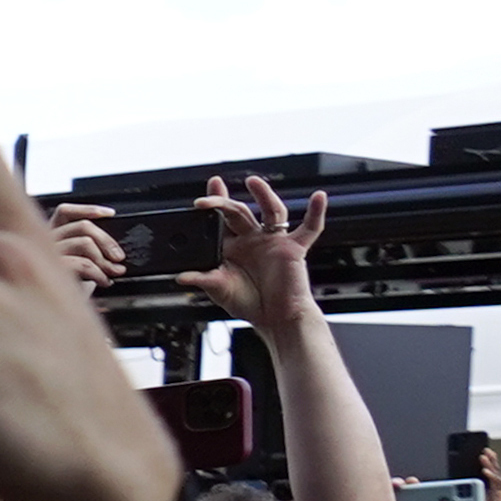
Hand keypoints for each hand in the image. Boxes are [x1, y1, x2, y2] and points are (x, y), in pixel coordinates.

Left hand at [191, 175, 328, 335]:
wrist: (275, 318)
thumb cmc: (249, 303)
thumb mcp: (220, 290)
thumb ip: (203, 280)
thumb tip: (180, 277)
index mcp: (233, 246)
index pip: (220, 221)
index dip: (212, 206)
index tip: (199, 198)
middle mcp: (253, 239)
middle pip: (239, 212)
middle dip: (224, 201)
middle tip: (210, 193)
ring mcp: (274, 241)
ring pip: (271, 211)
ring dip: (263, 194)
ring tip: (253, 182)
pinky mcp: (294, 248)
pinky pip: (310, 228)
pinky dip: (316, 213)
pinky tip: (320, 197)